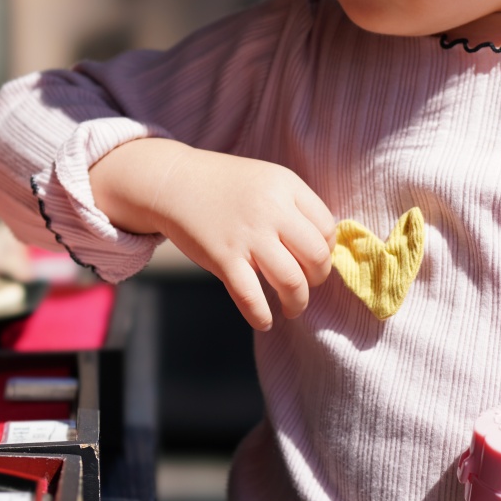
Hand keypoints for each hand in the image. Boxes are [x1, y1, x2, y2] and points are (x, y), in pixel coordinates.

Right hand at [90, 140, 335, 329]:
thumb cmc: (224, 185)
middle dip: (317, 279)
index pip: (327, 227)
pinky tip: (265, 321)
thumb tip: (322, 249)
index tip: (313, 260)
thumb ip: (294, 206)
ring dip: (297, 303)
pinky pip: (251, 297)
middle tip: (306, 285)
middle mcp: (271, 209)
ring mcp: (247, 234)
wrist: (173, 182)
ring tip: (292, 308)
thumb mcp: (266, 180)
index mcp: (286, 185)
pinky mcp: (223, 257)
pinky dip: (262, 316)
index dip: (325, 250)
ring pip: (292, 281)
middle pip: (316, 256)